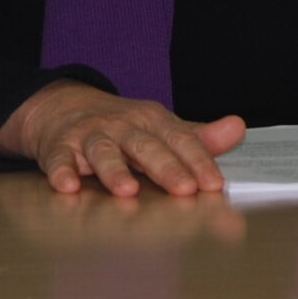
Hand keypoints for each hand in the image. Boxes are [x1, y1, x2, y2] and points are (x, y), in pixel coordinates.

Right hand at [0, 80, 245, 196]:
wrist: (63, 107)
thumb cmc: (121, 127)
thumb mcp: (160, 129)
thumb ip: (198, 138)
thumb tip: (238, 128)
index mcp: (152, 121)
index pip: (180, 140)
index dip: (199, 161)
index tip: (214, 184)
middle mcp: (122, 126)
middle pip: (145, 145)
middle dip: (165, 167)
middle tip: (184, 190)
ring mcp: (90, 135)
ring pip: (103, 151)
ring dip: (114, 170)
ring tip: (127, 190)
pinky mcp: (59, 146)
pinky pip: (59, 158)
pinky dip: (62, 171)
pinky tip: (68, 186)